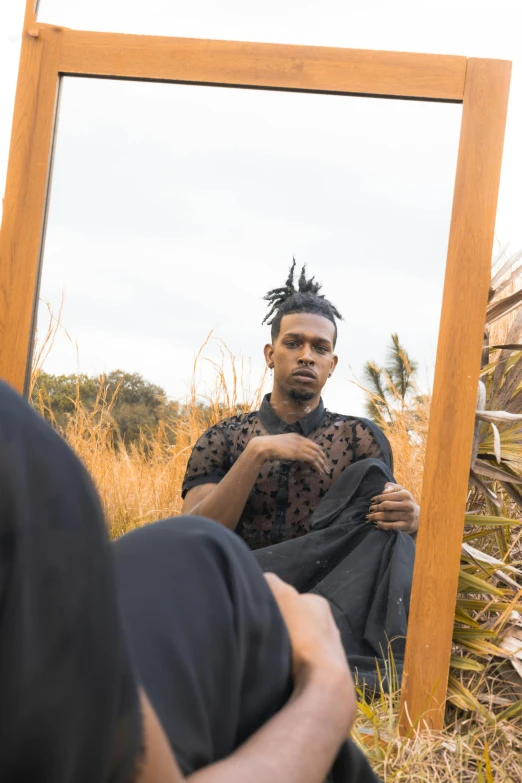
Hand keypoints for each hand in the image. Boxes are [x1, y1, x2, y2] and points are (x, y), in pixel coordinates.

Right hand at [252, 433, 330, 474]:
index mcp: (296, 436)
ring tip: (325, 471)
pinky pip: (312, 460)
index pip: (312, 444)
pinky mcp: (299, 453)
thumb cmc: (268, 447)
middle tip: (327, 467)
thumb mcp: (281, 444)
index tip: (322, 460)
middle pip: (318, 449)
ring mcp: (300, 446)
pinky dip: (317, 466)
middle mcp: (300, 440)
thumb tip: (291, 454)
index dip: (319, 452)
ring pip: (317, 455)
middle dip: (324, 458)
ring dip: (322, 464)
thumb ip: (288, 447)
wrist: (264, 446)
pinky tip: (319, 471)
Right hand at [264, 573, 355, 731]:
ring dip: (288, 651)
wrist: (322, 685)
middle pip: (296, 622)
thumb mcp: (282, 597)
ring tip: (273, 659)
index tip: (262, 617)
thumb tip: (263, 581)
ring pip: (301, 645)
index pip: (291, 599)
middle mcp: (329, 624)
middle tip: (266, 638)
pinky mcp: (329, 677)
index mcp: (319, 604)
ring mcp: (331, 652)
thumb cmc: (301, 636)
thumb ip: (272, 583)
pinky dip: (294, 669)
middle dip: (283, 628)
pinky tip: (284, 674)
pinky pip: (304, 667)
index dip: (275, 605)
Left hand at [366, 482, 418, 533]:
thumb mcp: (401, 492)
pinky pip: (391, 526)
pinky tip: (377, 524)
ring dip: (375, 517)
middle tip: (370, 510)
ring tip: (369, 517)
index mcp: (405, 494)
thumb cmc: (405, 502)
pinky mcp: (407, 526)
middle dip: (375, 508)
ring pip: (387, 516)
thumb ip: (392, 487)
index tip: (372, 501)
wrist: (419, 517)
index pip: (386, 496)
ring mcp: (408, 516)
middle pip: (385, 506)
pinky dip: (382, 525)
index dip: (377, 498)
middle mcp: (408, 505)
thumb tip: (384, 490)